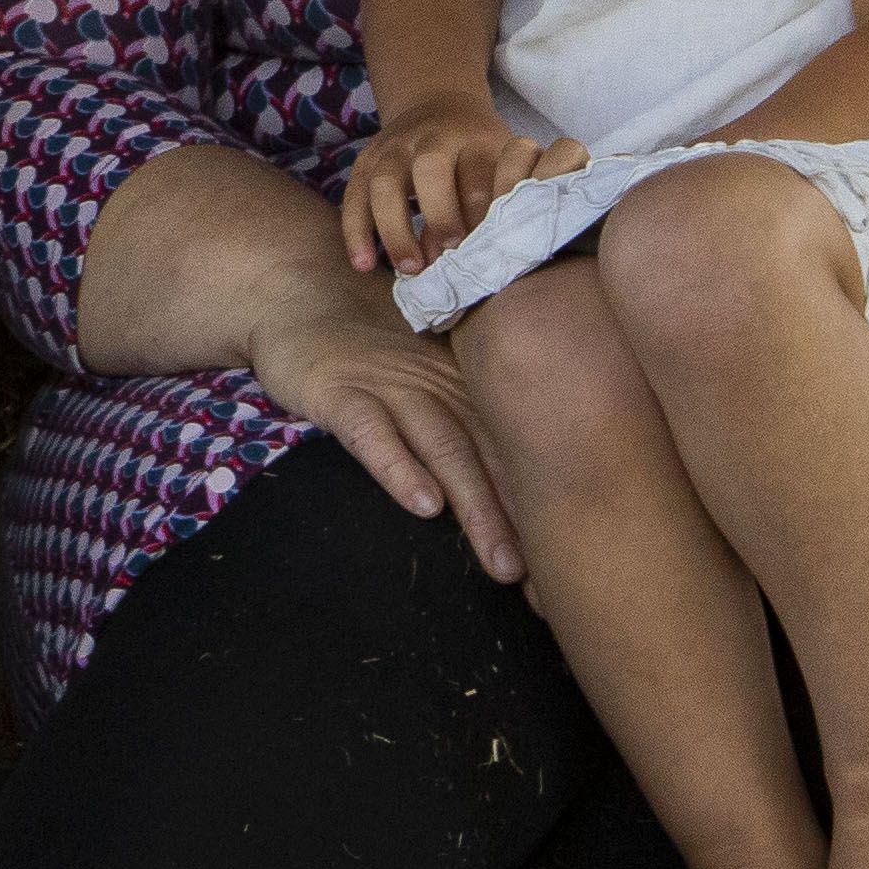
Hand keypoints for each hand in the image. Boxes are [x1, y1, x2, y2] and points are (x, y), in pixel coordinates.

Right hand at [244, 259, 523, 582]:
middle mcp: (441, 384)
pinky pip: (372, 434)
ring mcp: (390, 385)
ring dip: (476, 504)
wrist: (293, 286)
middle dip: (523, 520)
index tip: (574, 560)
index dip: (547, 501)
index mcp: (469, 383)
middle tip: (550, 581)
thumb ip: (472, 416)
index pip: (518, 446)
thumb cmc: (367, 341)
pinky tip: (422, 504)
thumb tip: (531, 489)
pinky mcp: (340, 392)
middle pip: (492, 454)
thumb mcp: (428, 372)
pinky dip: (399, 467)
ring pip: (444, 447)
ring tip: (501, 560)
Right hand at [340, 93, 581, 278]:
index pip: (478, 174)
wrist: (439, 105)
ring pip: (385, 182)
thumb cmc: (478, 152)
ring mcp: (394, 147)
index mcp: (474, 138)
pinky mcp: (367, 160)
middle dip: (440, 212)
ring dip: (395, 229)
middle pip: (431, 167)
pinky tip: (364, 264)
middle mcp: (431, 137)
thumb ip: (491, 204)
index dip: (480, 213)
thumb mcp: (497, 162)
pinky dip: (357, 231)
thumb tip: (479, 264)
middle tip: (448, 256)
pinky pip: (354, 195)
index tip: (485, 252)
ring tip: (409, 269)